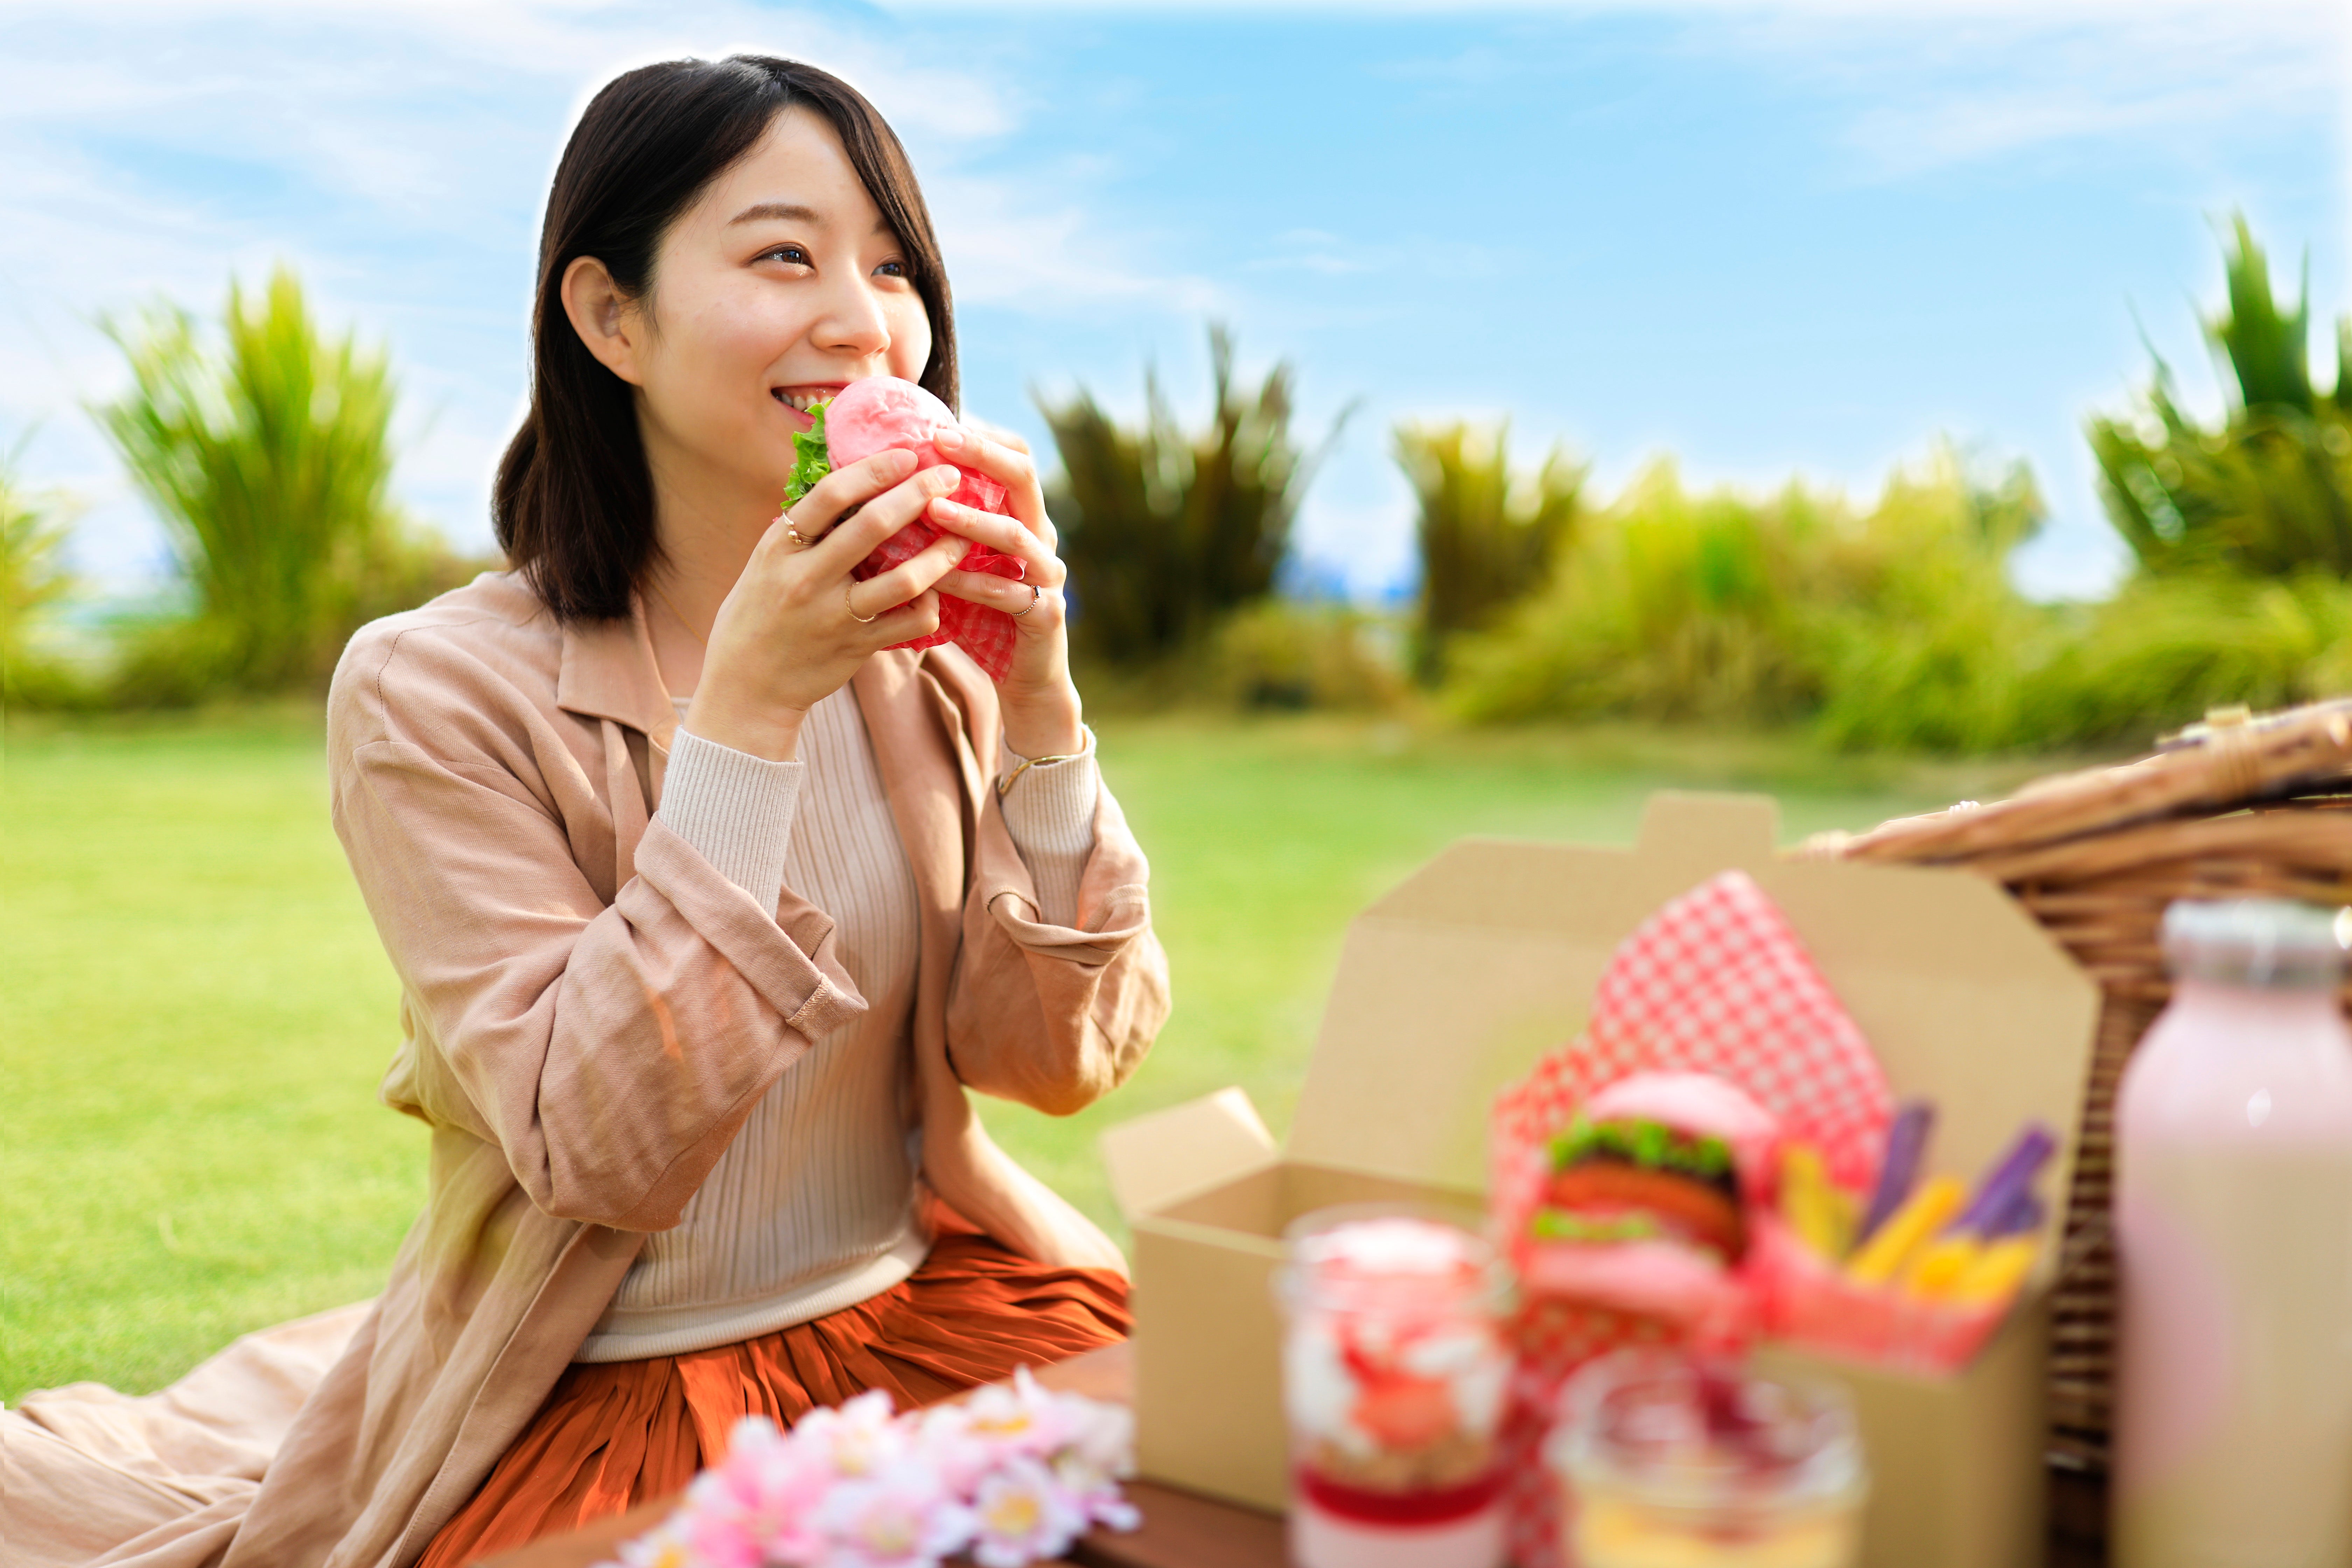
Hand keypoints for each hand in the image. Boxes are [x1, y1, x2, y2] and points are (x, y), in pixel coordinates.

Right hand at [683, 450, 974, 759]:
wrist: (745, 688)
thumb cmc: (757, 615)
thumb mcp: (765, 563)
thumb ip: (801, 529)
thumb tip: (845, 481)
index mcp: (780, 547)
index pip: (831, 494)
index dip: (875, 468)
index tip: (908, 454)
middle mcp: (806, 578)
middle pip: (873, 525)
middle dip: (918, 494)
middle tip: (951, 477)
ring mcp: (834, 616)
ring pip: (903, 579)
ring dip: (942, 553)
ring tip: (964, 536)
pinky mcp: (857, 648)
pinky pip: (909, 623)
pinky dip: (931, 605)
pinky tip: (940, 592)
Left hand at [927, 422, 1085, 757]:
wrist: (1022, 678)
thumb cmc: (981, 613)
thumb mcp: (959, 560)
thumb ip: (939, 526)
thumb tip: (884, 484)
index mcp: (1022, 517)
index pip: (1014, 458)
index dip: (981, 436)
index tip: (937, 423)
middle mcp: (1042, 538)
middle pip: (1024, 479)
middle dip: (983, 455)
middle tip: (941, 442)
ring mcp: (1048, 575)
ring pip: (1019, 535)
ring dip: (974, 520)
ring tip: (933, 509)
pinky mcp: (1046, 614)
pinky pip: (1009, 592)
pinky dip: (973, 583)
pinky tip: (938, 577)